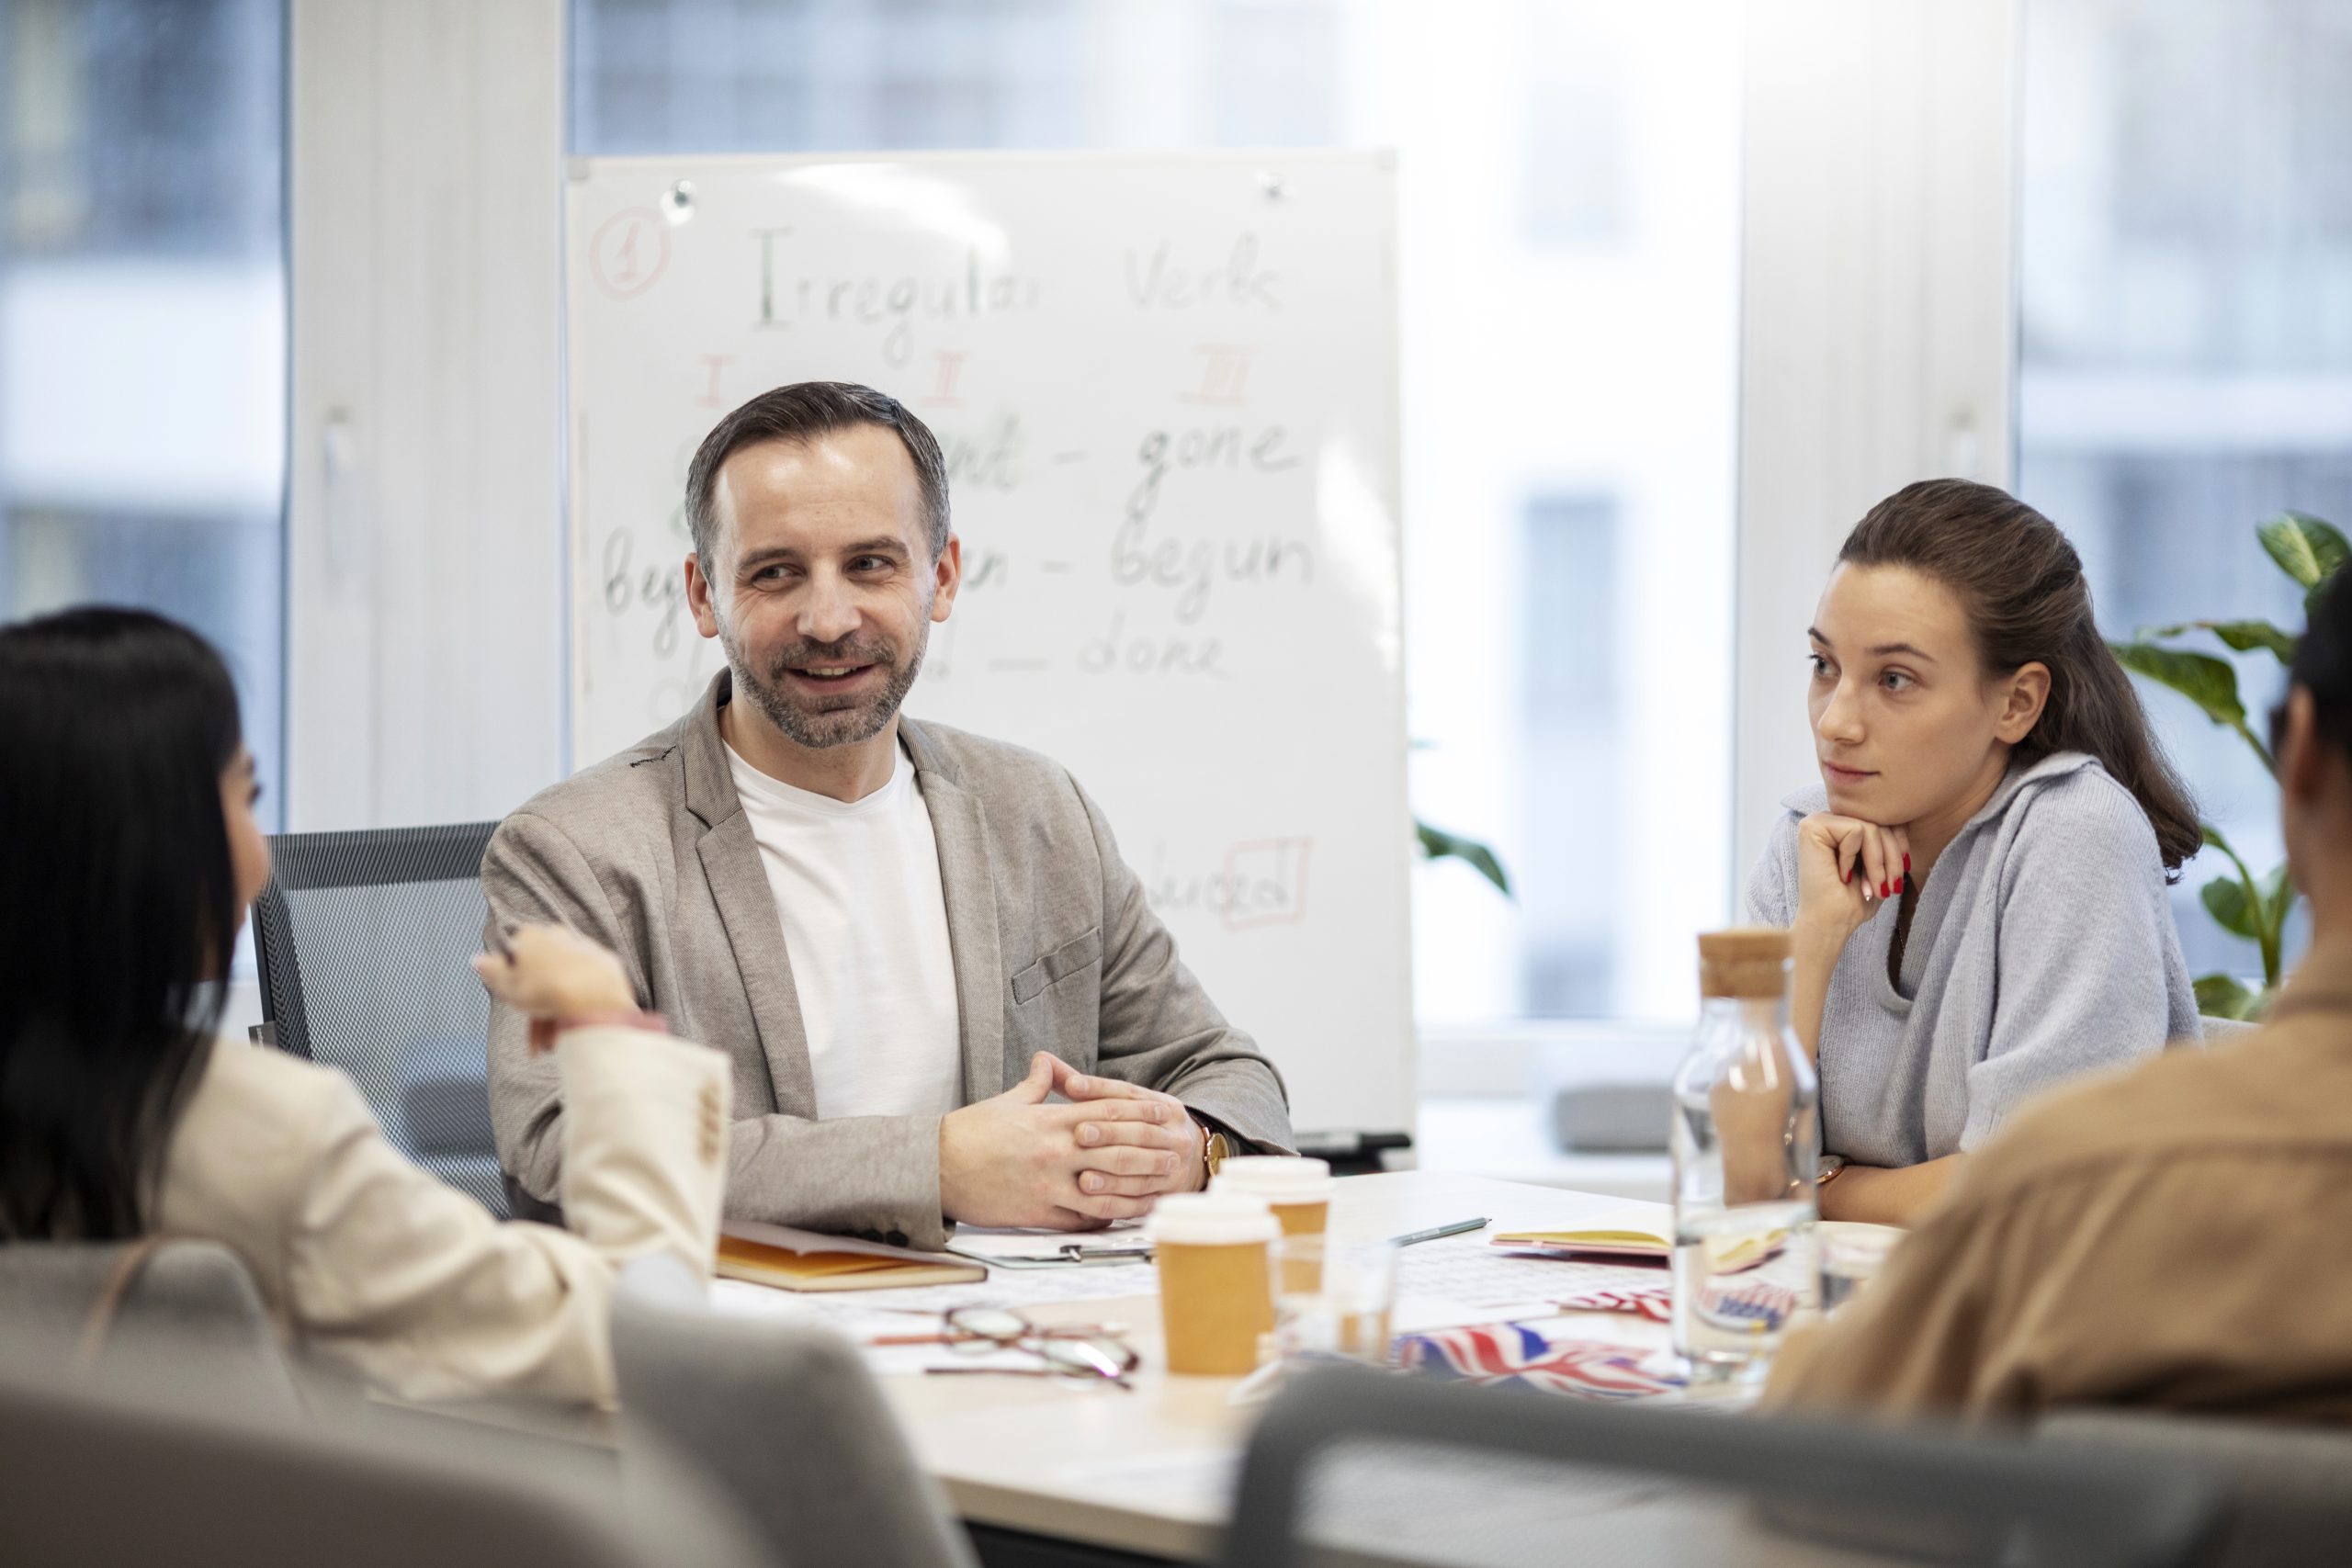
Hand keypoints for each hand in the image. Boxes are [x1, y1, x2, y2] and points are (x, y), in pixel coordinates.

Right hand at [472, 923, 635, 1052]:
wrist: (593, 997)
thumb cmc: (546, 991)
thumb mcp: (507, 987)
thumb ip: (490, 972)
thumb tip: (476, 960)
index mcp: (532, 936)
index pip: (515, 958)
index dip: (513, 984)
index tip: (515, 1003)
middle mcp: (559, 935)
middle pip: (541, 974)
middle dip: (535, 1005)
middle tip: (533, 1033)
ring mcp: (585, 948)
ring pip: (563, 981)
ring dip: (555, 1013)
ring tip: (551, 1043)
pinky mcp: (606, 964)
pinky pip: (587, 984)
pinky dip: (579, 1004)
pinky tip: (573, 1029)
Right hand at [938, 1053, 1191, 1229]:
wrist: (936, 1166)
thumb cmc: (970, 1132)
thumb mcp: (1008, 1102)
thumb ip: (1037, 1084)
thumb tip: (1049, 1060)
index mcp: (1050, 1121)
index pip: (1107, 1112)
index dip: (1139, 1112)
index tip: (1163, 1113)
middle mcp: (1055, 1152)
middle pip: (1115, 1151)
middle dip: (1148, 1153)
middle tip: (1174, 1156)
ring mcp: (1048, 1184)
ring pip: (1105, 1189)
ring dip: (1136, 1191)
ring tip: (1159, 1191)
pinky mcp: (1038, 1212)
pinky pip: (1080, 1218)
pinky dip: (1104, 1217)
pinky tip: (1122, 1216)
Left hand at [1045, 1058, 1205, 1198]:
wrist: (1193, 1162)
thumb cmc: (1142, 1129)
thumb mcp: (1126, 1106)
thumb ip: (1084, 1089)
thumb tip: (1043, 1059)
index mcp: (1163, 1105)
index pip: (1128, 1093)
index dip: (1098, 1088)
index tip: (1071, 1087)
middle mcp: (1173, 1131)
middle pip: (1139, 1129)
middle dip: (1108, 1132)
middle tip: (1078, 1134)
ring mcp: (1175, 1161)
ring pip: (1142, 1164)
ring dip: (1111, 1171)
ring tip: (1082, 1176)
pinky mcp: (1169, 1190)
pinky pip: (1143, 1195)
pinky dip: (1118, 1197)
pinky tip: (1095, 1200)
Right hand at [1792, 812, 1910, 950]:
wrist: (1831, 924)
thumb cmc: (1853, 901)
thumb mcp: (1879, 867)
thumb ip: (1887, 842)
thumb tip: (1908, 820)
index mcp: (1841, 827)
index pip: (1881, 820)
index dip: (1899, 844)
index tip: (1901, 873)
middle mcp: (1827, 820)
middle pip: (1878, 821)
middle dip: (1892, 857)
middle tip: (1890, 888)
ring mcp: (1817, 821)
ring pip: (1870, 826)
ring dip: (1879, 863)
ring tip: (1875, 888)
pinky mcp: (1812, 826)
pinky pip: (1856, 830)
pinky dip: (1857, 858)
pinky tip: (1843, 875)